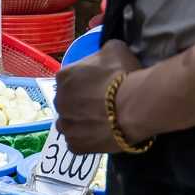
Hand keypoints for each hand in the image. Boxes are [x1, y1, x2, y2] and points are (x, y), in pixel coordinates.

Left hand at [55, 38, 144, 153]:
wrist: (135, 106)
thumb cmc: (124, 75)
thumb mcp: (114, 50)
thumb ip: (102, 53)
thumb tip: (103, 57)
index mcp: (64, 76)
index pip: (71, 80)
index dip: (87, 84)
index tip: (101, 88)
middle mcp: (59, 100)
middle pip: (69, 102)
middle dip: (82, 103)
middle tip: (103, 106)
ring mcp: (66, 125)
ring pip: (70, 123)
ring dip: (81, 123)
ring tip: (102, 123)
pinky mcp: (75, 145)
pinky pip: (78, 143)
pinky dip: (88, 140)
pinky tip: (102, 136)